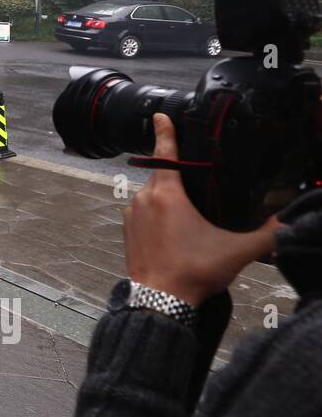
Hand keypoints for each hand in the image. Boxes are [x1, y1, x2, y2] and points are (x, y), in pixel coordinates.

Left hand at [123, 113, 279, 305]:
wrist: (159, 301)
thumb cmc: (193, 272)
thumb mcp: (237, 251)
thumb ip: (268, 234)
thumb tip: (288, 221)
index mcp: (167, 194)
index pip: (166, 153)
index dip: (165, 132)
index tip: (161, 116)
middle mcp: (144, 199)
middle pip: (162, 175)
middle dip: (179, 174)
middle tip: (198, 179)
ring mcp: (132, 216)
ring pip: (152, 195)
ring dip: (169, 198)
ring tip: (191, 213)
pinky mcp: (128, 232)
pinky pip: (143, 213)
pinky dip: (158, 215)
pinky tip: (175, 230)